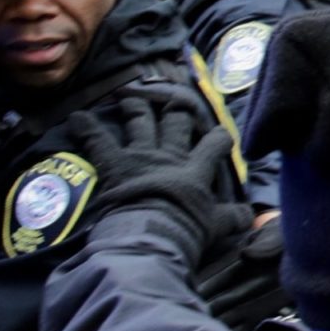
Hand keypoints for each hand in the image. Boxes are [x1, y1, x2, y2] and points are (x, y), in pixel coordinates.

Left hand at [66, 96, 252, 267]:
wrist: (151, 234)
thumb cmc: (186, 230)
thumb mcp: (217, 226)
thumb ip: (233, 218)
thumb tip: (252, 218)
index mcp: (196, 170)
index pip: (214, 144)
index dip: (219, 138)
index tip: (221, 135)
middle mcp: (170, 156)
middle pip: (176, 124)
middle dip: (176, 111)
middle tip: (175, 103)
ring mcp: (141, 157)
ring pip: (140, 123)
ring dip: (135, 108)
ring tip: (129, 96)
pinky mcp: (115, 164)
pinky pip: (98, 142)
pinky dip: (86, 129)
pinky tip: (77, 117)